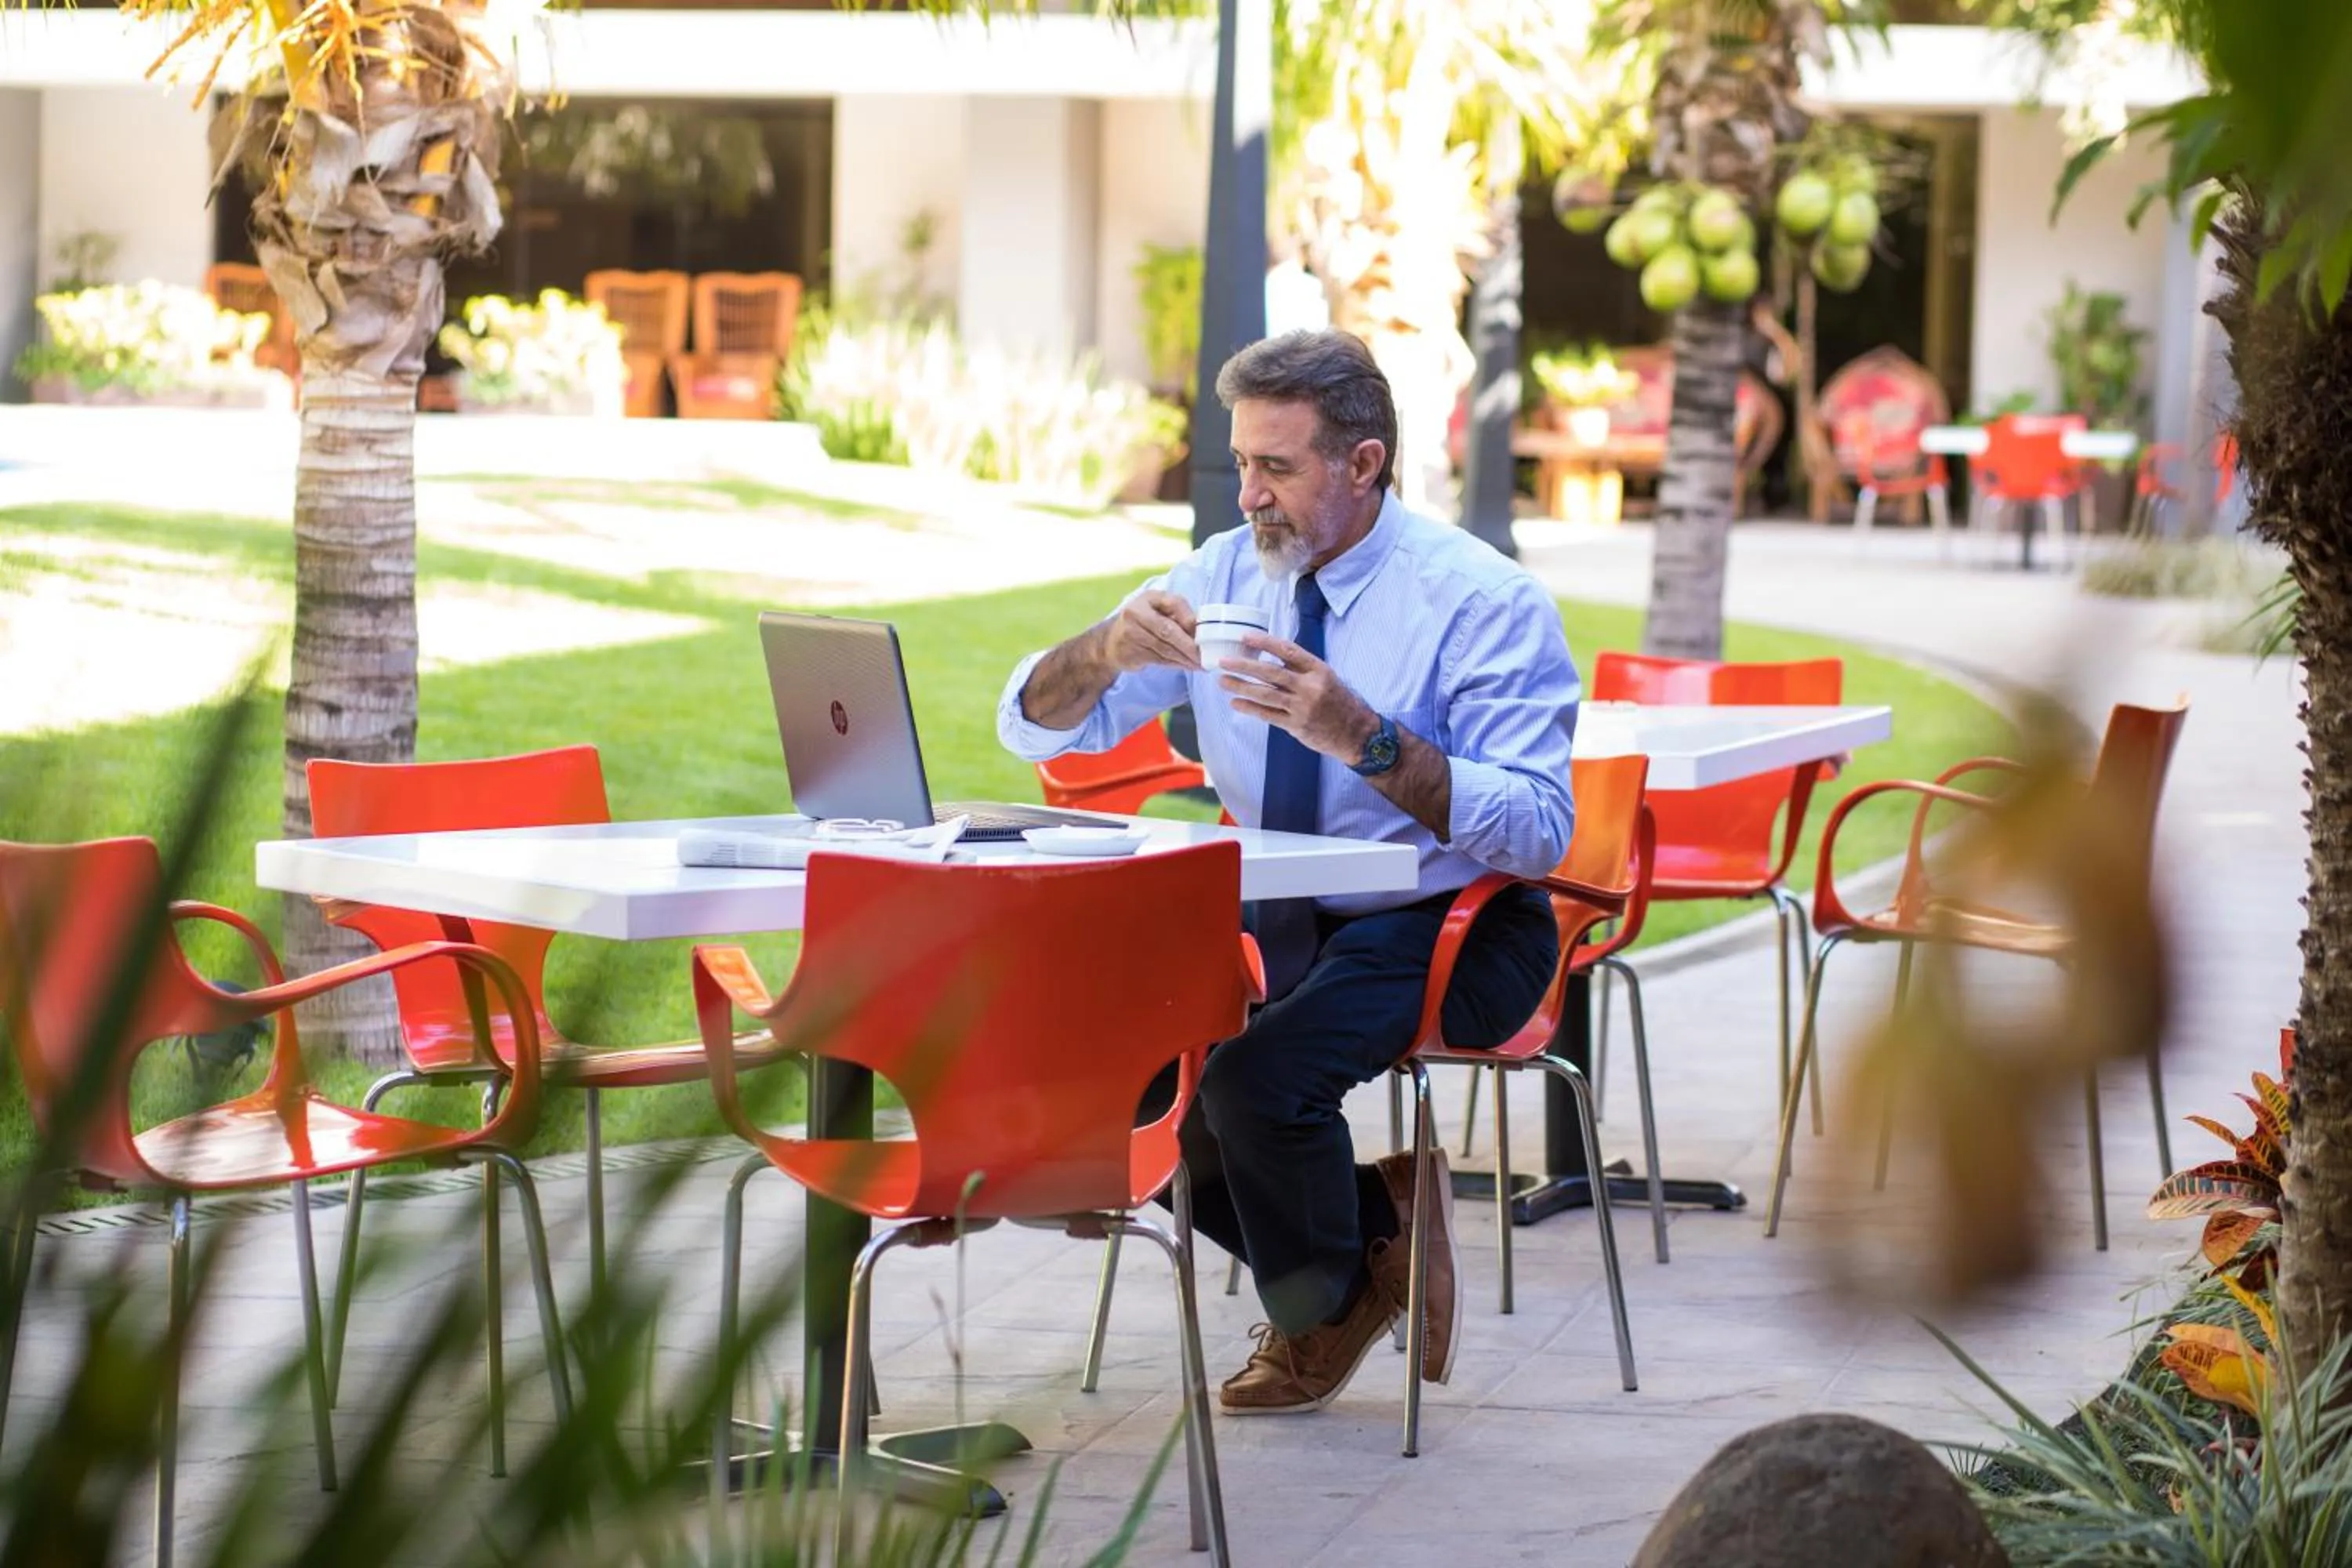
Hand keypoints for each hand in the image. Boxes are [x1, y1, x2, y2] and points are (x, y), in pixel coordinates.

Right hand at [1099, 591, 1200, 672]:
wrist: (1111, 642)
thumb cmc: (1144, 623)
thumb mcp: (1159, 611)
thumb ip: (1178, 616)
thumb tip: (1201, 630)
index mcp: (1148, 597)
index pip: (1174, 603)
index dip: (1189, 618)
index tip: (1204, 633)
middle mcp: (1136, 612)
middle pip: (1167, 630)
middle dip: (1188, 645)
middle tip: (1204, 656)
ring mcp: (1131, 633)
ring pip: (1164, 648)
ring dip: (1184, 658)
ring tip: (1200, 665)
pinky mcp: (1130, 652)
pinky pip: (1158, 659)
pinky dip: (1175, 664)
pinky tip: (1187, 666)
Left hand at [1221, 633, 1378, 761]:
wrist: (1356, 732)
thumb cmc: (1339, 701)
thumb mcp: (1326, 677)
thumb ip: (1301, 669)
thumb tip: (1270, 658)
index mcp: (1318, 670)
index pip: (1288, 651)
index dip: (1265, 642)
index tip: (1245, 636)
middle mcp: (1309, 687)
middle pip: (1271, 673)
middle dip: (1244, 665)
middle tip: (1223, 661)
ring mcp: (1302, 707)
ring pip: (1265, 694)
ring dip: (1241, 686)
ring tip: (1223, 681)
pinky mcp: (1296, 725)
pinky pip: (1268, 715)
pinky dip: (1250, 708)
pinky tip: (1236, 703)